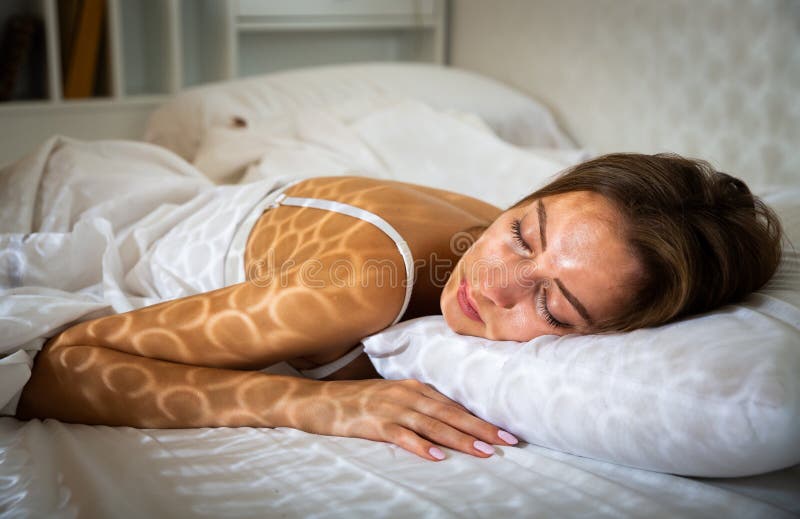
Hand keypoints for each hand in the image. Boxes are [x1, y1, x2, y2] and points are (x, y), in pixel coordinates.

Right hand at [289, 378, 518, 460]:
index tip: (506, 433)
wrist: (318, 400)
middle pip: (451, 414)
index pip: (455, 405)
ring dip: (460, 438)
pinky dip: (421, 446)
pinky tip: (438, 457)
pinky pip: (402, 436)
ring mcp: (391, 408)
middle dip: (481, 428)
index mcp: (414, 387)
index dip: (481, 419)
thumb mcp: (392, 399)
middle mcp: (407, 394)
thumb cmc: (357, 403)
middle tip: (508, 442)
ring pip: (433, 425)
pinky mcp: (375, 423)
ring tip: (484, 451)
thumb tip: (447, 424)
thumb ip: (418, 407)